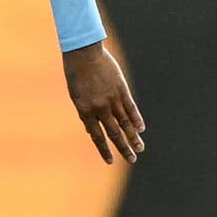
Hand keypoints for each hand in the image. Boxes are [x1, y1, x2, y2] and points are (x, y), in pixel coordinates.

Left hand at [63, 42, 144, 164]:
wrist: (83, 54)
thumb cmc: (76, 75)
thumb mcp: (76, 96)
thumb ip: (86, 112)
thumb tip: (91, 130)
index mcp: (85, 111)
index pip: (97, 136)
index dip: (104, 150)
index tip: (111, 161)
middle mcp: (100, 108)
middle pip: (115, 133)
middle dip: (124, 148)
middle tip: (132, 160)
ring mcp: (112, 99)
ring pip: (125, 123)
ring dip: (133, 137)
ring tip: (140, 149)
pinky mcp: (122, 90)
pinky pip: (131, 108)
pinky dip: (136, 119)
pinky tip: (141, 129)